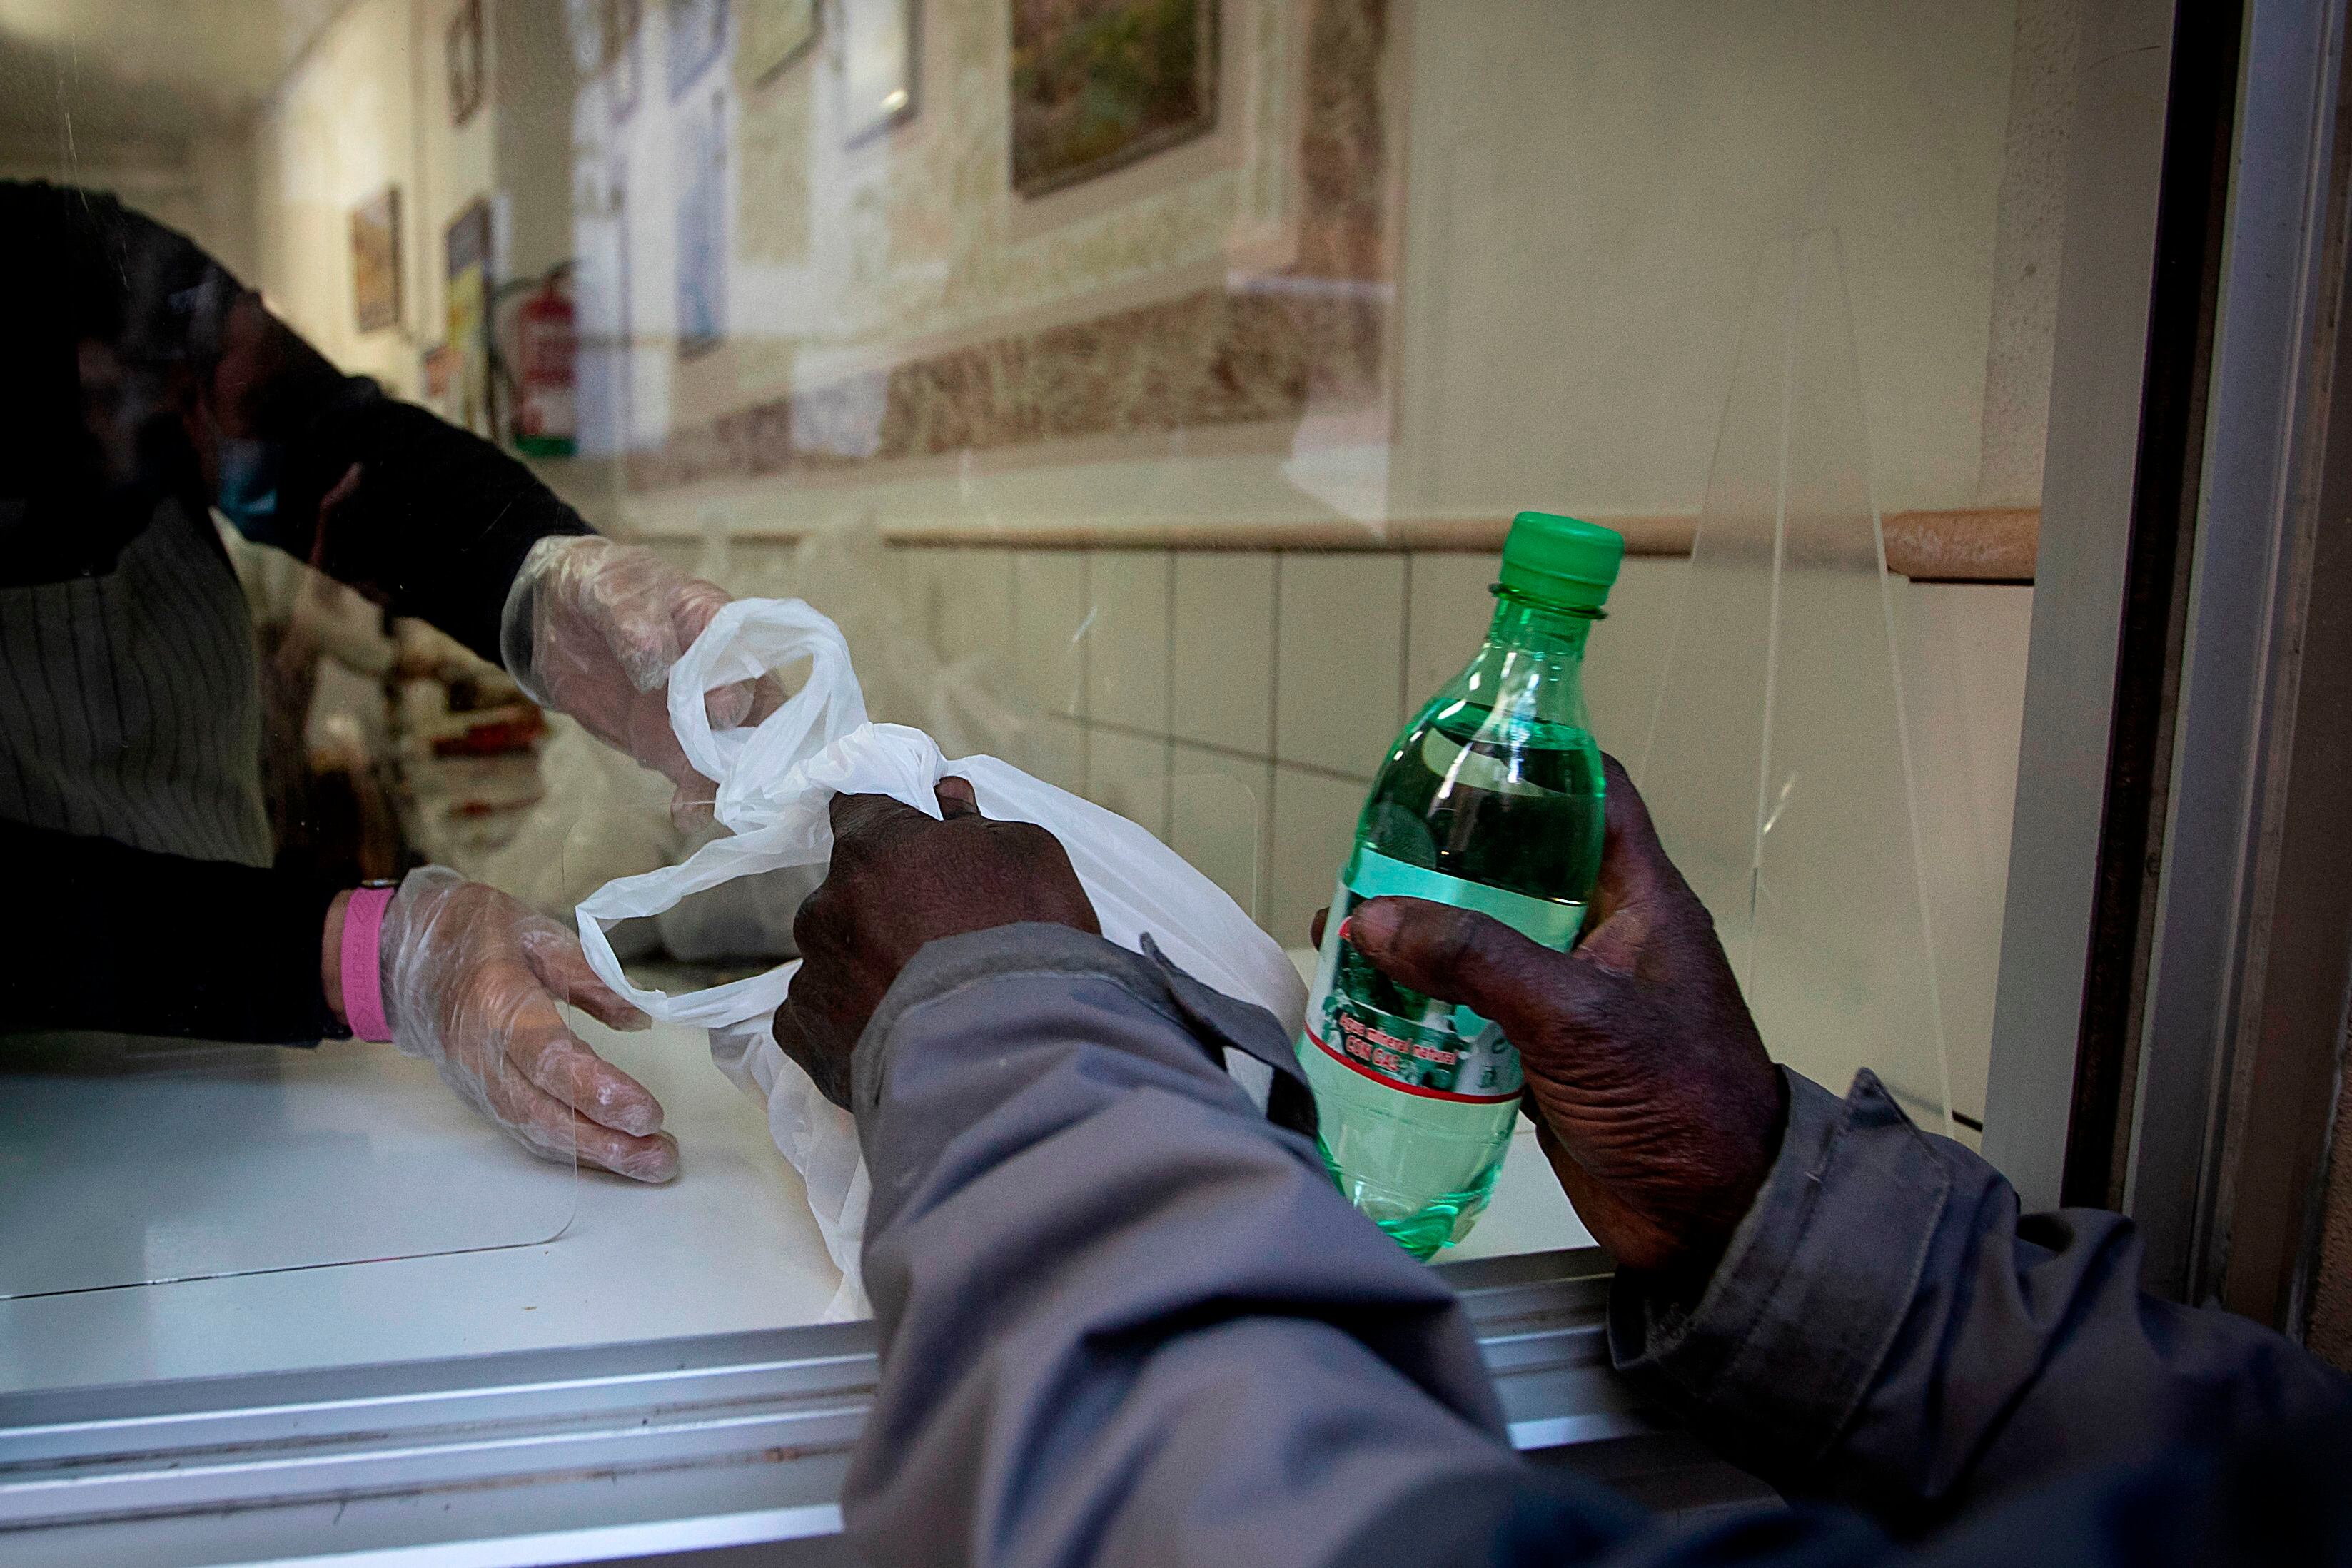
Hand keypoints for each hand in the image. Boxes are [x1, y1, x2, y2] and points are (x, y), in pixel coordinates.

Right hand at [379, 867, 679, 1181]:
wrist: (398, 956)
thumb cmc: (474, 933)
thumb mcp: (536, 933)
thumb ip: (588, 976)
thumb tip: (639, 1018)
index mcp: (495, 1000)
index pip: (548, 1058)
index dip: (596, 1091)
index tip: (647, 1114)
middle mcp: (478, 1053)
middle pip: (542, 1111)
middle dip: (606, 1142)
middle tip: (662, 1157)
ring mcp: (473, 1081)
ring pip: (534, 1130)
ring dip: (594, 1155)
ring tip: (650, 1164)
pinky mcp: (476, 1096)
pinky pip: (524, 1130)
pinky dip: (570, 1150)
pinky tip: (613, 1156)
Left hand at [501, 536, 771, 826]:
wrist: (559, 618)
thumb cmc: (602, 588)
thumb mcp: (611, 592)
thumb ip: (634, 625)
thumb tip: (656, 666)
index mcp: (721, 627)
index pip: (748, 659)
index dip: (741, 686)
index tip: (721, 709)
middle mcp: (725, 675)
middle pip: (758, 716)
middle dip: (750, 748)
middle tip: (735, 778)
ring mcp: (701, 715)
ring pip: (732, 754)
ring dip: (726, 783)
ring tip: (706, 806)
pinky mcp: (673, 744)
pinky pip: (694, 775)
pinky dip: (695, 799)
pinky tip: (686, 815)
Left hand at [773, 779, 1099, 1108]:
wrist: (1019, 1056)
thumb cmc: (1031, 941)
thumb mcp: (1029, 854)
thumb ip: (974, 822)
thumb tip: (944, 801)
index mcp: (872, 847)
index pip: (859, 807)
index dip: (892, 829)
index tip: (917, 850)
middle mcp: (825, 906)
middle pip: (847, 893)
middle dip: (884, 910)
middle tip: (941, 945)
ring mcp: (812, 978)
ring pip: (834, 959)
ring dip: (868, 971)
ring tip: (927, 1007)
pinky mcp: (807, 1044)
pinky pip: (818, 1022)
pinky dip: (850, 1028)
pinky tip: (898, 1040)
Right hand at [1334, 754, 1784, 1273]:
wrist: (1714, 1226)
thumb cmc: (1673, 1099)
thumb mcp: (1575, 1015)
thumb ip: (1475, 960)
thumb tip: (1371, 917)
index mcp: (1640, 900)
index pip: (1592, 795)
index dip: (1533, 762)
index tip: (1456, 754)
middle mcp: (1605, 937)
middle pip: (1518, 870)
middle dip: (1442, 861)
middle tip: (1366, 854)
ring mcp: (1573, 1000)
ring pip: (1487, 947)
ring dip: (1422, 942)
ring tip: (1347, 934)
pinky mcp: (1545, 1059)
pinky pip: (1477, 1017)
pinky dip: (1428, 1010)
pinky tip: (1371, 1009)